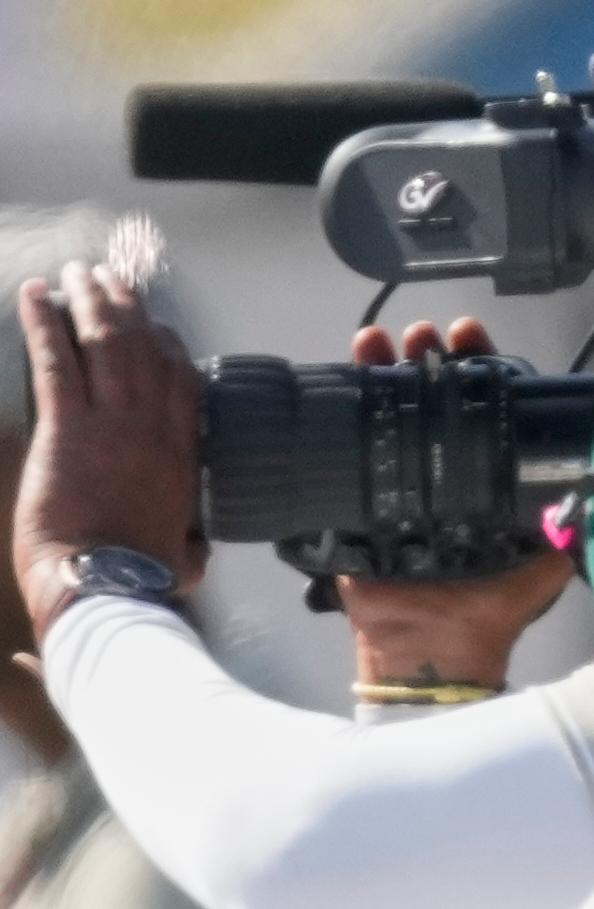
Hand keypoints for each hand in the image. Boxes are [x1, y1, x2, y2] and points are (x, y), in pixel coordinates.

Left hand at [13, 262, 205, 637]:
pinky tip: (35, 294)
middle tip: (114, 279)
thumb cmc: (145, 581)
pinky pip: (55, 361)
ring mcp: (111, 426)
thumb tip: (196, 549)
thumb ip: (192, 541)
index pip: (183, 383)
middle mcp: (152, 431)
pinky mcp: (67, 430)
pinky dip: (43, 323)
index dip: (169, 347)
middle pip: (145, 350)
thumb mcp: (186, 559)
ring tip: (78, 272)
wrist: (109, 589)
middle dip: (128, 307)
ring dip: (89, 300)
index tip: (157, 327)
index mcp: (183, 458)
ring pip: (105, 344)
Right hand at [334, 320, 576, 688]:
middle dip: (430, 358)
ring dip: (385, 367)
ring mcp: (398, 479)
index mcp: (488, 481)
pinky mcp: (357, 492)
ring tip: (382, 340)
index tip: (474, 340)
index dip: (483, 370)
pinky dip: (346, 401)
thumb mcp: (544, 566)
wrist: (430, 644)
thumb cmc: (490, 610)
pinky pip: (349, 439)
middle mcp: (445, 472)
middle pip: (437, 397)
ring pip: (391, 407)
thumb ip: (569, 527)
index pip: (488, 410)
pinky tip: (348, 368)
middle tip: (427, 335)